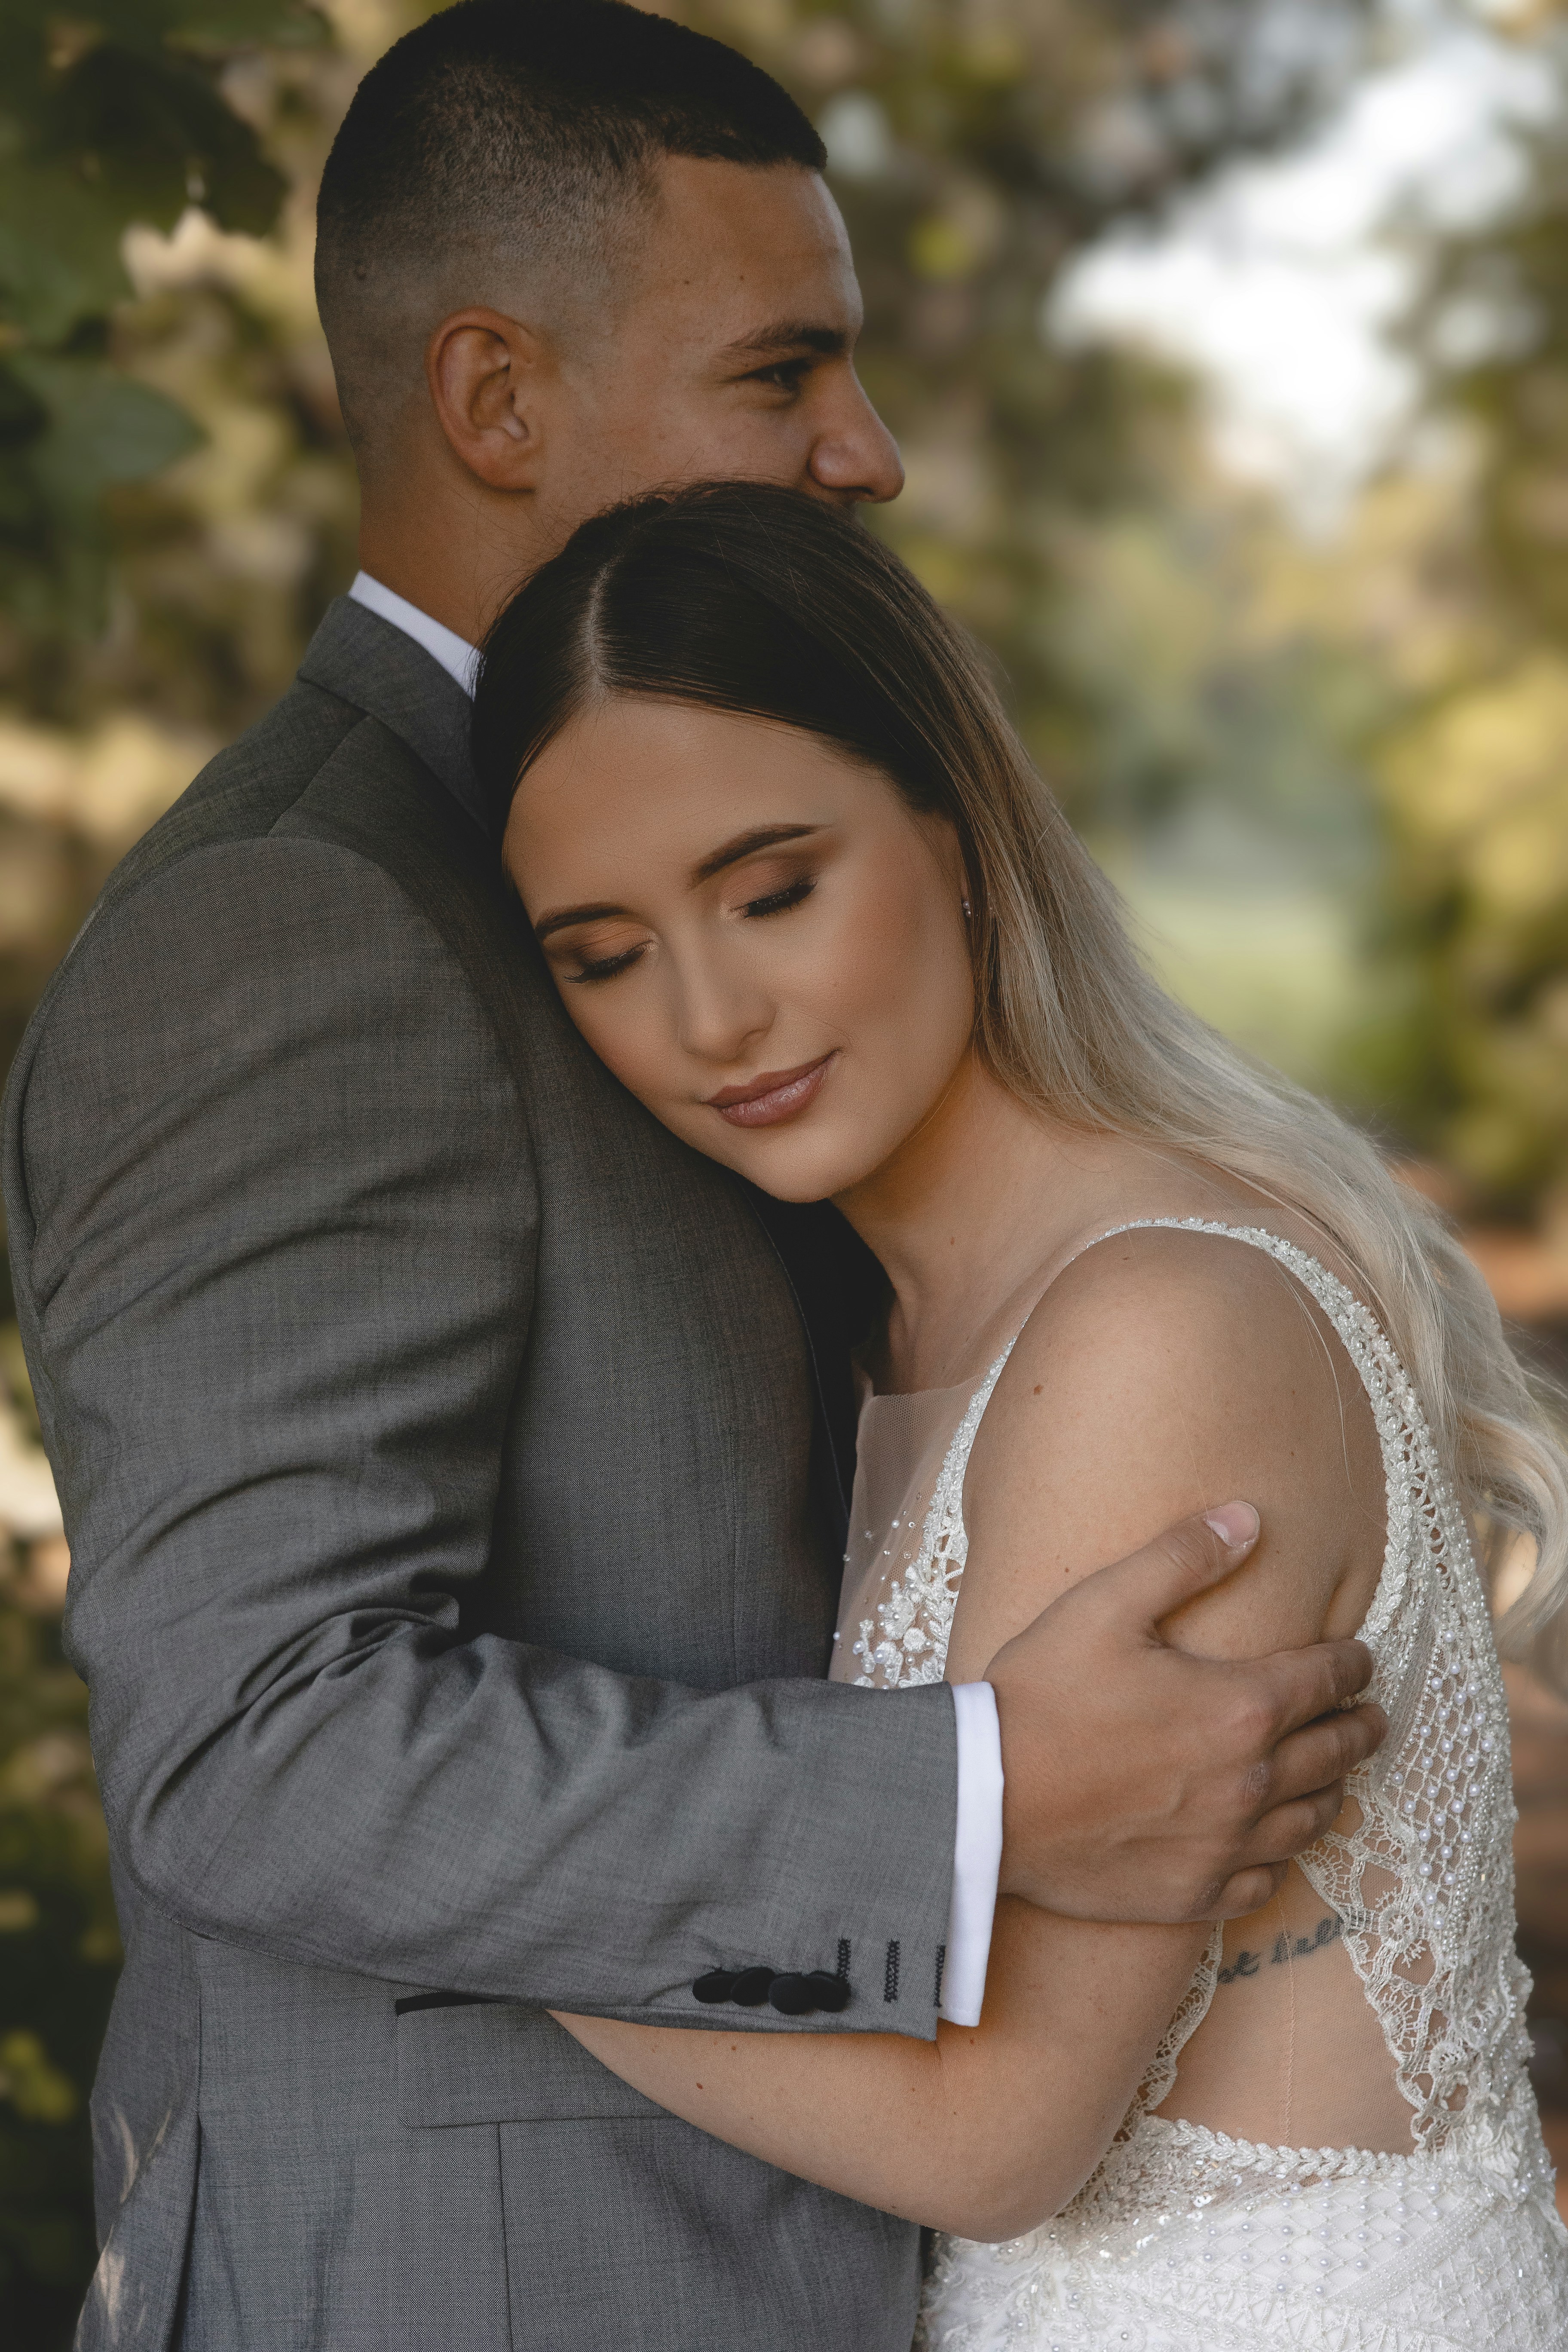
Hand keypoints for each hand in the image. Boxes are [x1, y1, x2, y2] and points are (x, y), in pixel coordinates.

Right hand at [986, 1503, 1385, 1921]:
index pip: (1327, 1679)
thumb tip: (1248, 1519)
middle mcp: (1250, 1782)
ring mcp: (1225, 1845)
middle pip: (1335, 1751)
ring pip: (1312, 1818)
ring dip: (1333, 1789)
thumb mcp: (1105, 1604)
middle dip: (1359, 1725)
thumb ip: (1183, 1557)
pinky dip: (1282, 1856)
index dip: (1351, 1663)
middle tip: (1370, 1715)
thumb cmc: (1041, 1697)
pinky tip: (1275, 1842)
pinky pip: (1265, 1879)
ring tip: (1336, 1774)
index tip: (1359, 1657)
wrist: (983, 1800)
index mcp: (1241, 1707)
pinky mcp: (1194, 1892)